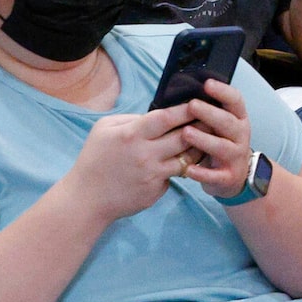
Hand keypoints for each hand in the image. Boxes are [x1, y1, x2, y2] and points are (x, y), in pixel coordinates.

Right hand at [65, 105, 200, 220]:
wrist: (87, 199)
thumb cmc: (94, 159)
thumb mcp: (104, 129)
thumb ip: (131, 119)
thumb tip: (157, 114)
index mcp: (132, 135)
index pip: (167, 117)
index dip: (186, 109)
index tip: (199, 102)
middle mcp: (146, 154)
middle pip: (184, 137)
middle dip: (201, 127)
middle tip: (214, 119)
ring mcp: (153, 175)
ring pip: (186, 158)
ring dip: (198, 148)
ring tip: (207, 139)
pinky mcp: (157, 191)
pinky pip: (175, 175)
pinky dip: (180, 167)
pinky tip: (187, 161)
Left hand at [172, 79, 257, 193]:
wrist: (235, 177)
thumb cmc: (220, 143)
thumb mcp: (220, 126)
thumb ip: (209, 111)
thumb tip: (184, 92)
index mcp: (238, 119)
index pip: (236, 100)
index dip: (223, 91)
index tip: (207, 83)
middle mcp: (240, 136)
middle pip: (227, 122)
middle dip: (209, 113)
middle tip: (191, 104)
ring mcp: (236, 157)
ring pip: (222, 147)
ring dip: (204, 139)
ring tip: (185, 133)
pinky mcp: (228, 177)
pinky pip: (215, 175)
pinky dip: (202, 173)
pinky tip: (188, 169)